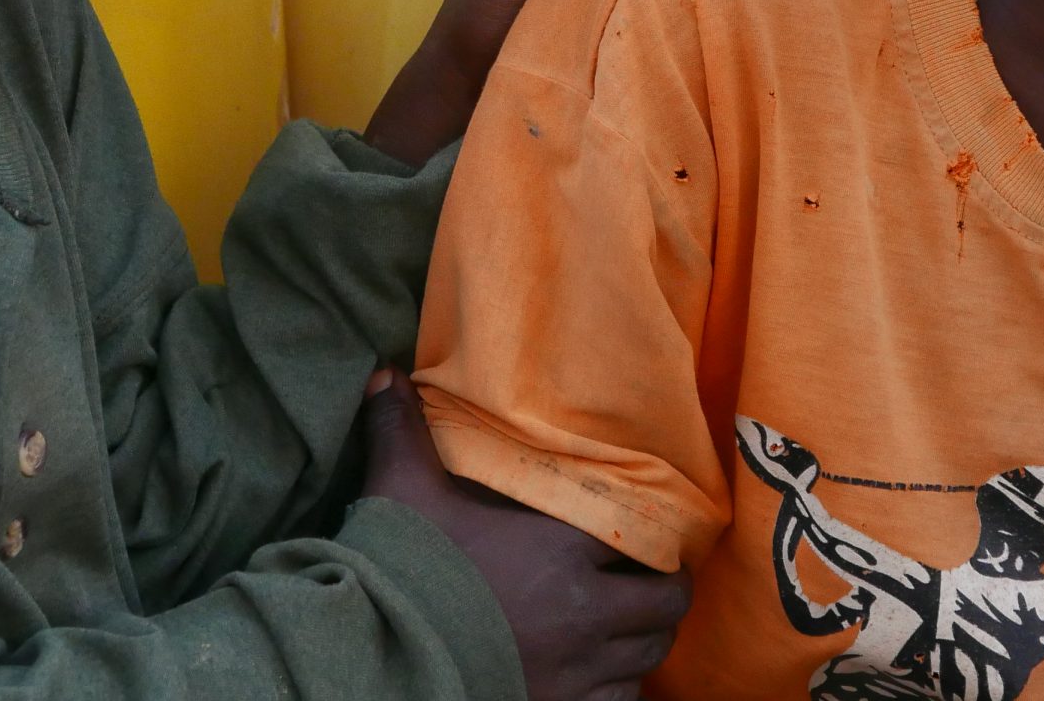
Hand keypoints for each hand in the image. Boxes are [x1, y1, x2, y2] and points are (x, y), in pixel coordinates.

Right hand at [363, 374, 689, 700]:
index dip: (653, 535)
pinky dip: (621, 688)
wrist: (378, 653)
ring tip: (632, 626)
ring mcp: (577, 669)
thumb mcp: (402, 490)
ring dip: (644, 638)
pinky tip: (605, 675)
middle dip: (664, 590)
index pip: (642, 535)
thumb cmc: (400, 569)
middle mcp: (582, 609)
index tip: (651, 534)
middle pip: (663, 602)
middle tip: (653, 581)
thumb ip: (402, 431)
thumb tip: (382, 373)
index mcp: (560, 547)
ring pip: (648, 654)